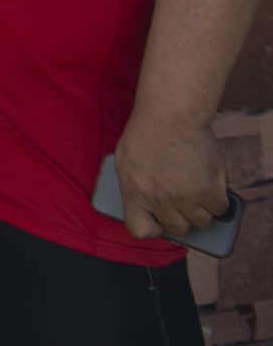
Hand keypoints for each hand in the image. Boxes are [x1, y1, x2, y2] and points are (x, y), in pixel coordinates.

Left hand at [114, 115, 229, 237]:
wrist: (170, 115)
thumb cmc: (146, 132)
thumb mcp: (126, 160)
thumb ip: (136, 184)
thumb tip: (148, 201)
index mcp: (135, 194)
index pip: (140, 230)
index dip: (151, 227)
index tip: (157, 219)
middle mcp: (161, 201)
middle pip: (177, 227)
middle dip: (180, 217)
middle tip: (182, 201)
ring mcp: (187, 198)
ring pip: (201, 221)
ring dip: (200, 210)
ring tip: (196, 191)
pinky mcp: (210, 189)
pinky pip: (219, 209)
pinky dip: (217, 200)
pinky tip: (210, 186)